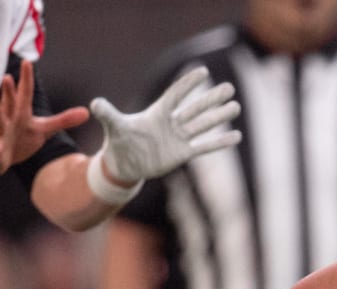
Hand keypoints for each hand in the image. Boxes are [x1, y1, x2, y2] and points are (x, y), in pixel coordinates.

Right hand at [0, 60, 89, 173]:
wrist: (2, 158)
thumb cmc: (22, 139)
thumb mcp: (43, 129)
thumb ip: (63, 120)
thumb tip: (86, 112)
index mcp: (20, 112)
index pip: (24, 94)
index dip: (27, 80)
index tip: (27, 62)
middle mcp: (8, 119)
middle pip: (7, 104)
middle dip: (7, 93)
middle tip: (7, 77)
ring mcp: (2, 133)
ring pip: (0, 123)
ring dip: (0, 117)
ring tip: (1, 112)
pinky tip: (1, 150)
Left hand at [90, 65, 240, 184]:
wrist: (125, 164)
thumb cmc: (119, 142)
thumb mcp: (114, 127)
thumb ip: (108, 114)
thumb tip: (94, 104)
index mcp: (157, 113)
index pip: (175, 95)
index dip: (188, 84)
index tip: (203, 70)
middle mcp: (172, 123)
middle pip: (195, 108)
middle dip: (212, 99)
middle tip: (229, 88)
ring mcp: (180, 138)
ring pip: (203, 125)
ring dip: (219, 117)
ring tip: (235, 107)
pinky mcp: (183, 154)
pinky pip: (205, 147)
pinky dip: (220, 142)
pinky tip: (236, 136)